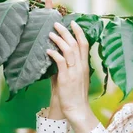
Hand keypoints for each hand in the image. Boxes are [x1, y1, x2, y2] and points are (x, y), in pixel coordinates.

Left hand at [46, 8, 90, 122]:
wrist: (77, 110)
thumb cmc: (73, 95)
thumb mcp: (73, 78)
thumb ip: (67, 66)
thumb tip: (56, 55)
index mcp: (84, 66)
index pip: (84, 45)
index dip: (79, 32)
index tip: (73, 23)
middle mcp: (81, 67)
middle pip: (76, 44)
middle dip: (67, 32)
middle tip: (57, 23)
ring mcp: (74, 72)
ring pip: (69, 50)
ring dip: (60, 40)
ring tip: (51, 33)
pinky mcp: (66, 78)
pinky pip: (61, 62)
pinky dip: (54, 54)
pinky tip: (48, 50)